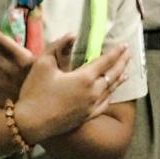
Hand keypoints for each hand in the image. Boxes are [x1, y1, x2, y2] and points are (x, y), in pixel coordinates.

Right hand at [13, 43, 130, 142]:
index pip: (105, 62)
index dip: (116, 52)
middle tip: (129, 54)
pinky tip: (112, 93)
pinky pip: (104, 104)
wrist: (30, 124)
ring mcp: (91, 106)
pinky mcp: (86, 117)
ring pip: (110, 90)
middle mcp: (93, 92)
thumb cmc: (35, 92)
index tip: (125, 45)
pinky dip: (111, 95)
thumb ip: (58, 47)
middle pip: (112, 75)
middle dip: (122, 63)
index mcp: (84, 78)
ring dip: (119, 78)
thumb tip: (72, 34)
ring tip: (126, 71)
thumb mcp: (43, 64)